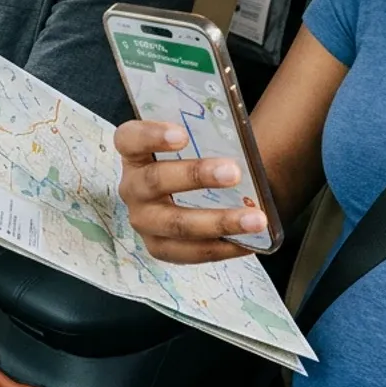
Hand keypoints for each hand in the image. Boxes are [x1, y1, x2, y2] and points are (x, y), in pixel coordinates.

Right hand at [115, 120, 267, 263]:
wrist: (182, 193)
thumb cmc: (190, 159)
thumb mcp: (191, 144)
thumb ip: (206, 137)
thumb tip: (241, 140)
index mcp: (134, 153)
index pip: (129, 139)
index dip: (152, 135)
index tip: (182, 135)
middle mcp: (132, 187)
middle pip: (156, 181)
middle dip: (196, 176)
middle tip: (234, 173)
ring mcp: (143, 220)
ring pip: (176, 224)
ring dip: (219, 221)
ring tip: (256, 219)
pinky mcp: (158, 247)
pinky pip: (189, 252)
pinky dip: (222, 247)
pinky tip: (248, 242)